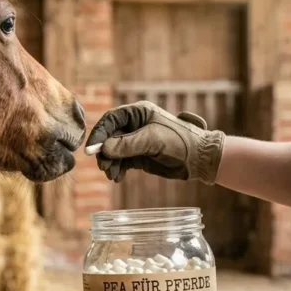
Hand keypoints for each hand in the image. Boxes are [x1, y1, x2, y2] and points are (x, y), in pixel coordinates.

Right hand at [84, 101, 224, 183]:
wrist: (199, 159)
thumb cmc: (180, 142)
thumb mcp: (152, 140)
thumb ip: (127, 145)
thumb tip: (104, 149)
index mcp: (138, 112)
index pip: (111, 119)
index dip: (99, 133)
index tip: (92, 149)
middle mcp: (135, 125)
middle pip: (109, 137)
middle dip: (105, 153)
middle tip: (104, 167)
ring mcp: (137, 141)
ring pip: (114, 152)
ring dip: (110, 163)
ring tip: (112, 175)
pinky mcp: (140, 156)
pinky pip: (122, 162)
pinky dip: (118, 169)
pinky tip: (118, 178)